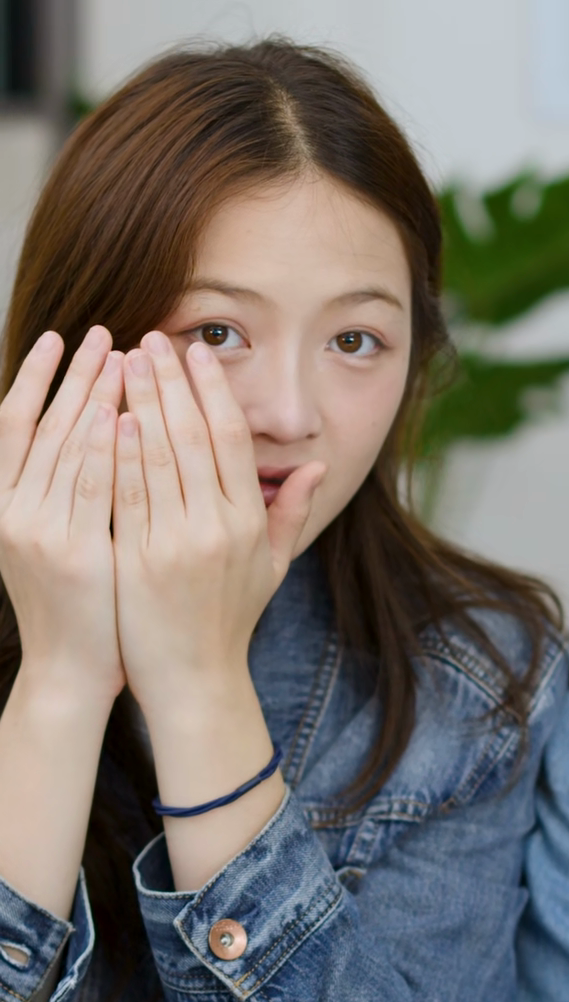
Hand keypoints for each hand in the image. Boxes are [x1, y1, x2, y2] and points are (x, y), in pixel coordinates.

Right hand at [0, 325, 122, 704]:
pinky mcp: (70, 551)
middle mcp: (7, 509)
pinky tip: (123, 414)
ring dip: (94, 396)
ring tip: (121, 357)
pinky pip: (92, 486)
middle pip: (42, 424)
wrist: (71, 669)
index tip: (59, 337)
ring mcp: (35, 530)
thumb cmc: (75, 602)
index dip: (34, 376)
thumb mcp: (51, 537)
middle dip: (73, 375)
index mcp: (0, 502)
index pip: (14, 422)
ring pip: (65, 446)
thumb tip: (87, 428)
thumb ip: (60, 486)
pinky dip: (105, 446)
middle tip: (102, 332)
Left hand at [112, 330, 323, 719]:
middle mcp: (217, 529)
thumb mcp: (272, 568)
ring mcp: (176, 544)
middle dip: (170, 381)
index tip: (196, 351)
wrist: (194, 681)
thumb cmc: (229, 623)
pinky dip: (118, 451)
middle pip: (193, 436)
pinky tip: (108, 415)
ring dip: (139, 402)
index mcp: (249, 524)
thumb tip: (317, 465)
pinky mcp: (138, 561)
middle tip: (151, 337)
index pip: (231, 439)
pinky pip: (127, 493)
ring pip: (157, 456)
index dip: (213, 389)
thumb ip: (291, 514)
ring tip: (122, 360)